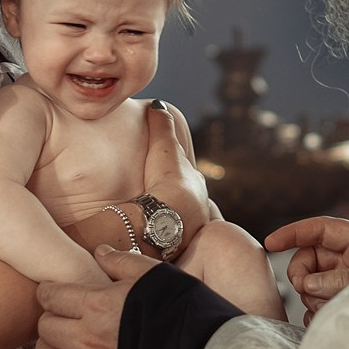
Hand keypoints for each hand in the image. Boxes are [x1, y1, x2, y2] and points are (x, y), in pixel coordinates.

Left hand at [34, 247, 161, 348]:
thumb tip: (100, 252)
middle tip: (61, 313)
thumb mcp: (154, 274)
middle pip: (45, 328)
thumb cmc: (180, 309)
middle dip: (49, 317)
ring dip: (50, 348)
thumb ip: (121, 262)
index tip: (52, 289)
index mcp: (98, 306)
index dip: (48, 290)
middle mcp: (88, 340)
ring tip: (62, 341)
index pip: (52, 297)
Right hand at [141, 101, 217, 229]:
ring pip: (182, 220)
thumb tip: (158, 103)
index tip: (171, 175)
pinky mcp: (177, 245)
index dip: (179, 173)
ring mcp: (190, 226)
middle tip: (166, 200)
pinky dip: (162, 235)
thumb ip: (161, 125)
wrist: (169, 217)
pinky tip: (150, 239)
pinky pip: (169, 238)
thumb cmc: (167, 180)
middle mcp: (198, 205)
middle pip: (189, 199)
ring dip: (172, 219)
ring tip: (157, 222)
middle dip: (180, 198)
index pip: (188, 176)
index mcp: (194, 184)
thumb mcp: (164, 147)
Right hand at [265, 216, 348, 323]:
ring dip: (313, 299)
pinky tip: (327, 321)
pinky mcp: (338, 303)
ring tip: (334, 308)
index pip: (318, 229)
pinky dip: (315, 314)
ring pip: (309, 285)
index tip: (270, 243)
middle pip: (307, 258)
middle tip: (306, 289)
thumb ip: (336, 280)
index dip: (293, 232)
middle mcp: (348, 260)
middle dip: (302, 274)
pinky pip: (314, 305)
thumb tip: (306, 284)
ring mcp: (342, 281)